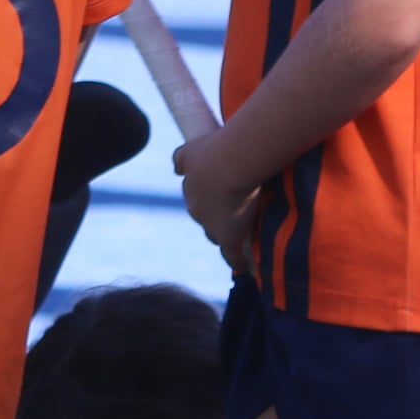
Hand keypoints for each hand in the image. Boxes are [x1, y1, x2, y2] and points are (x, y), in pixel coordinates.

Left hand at [175, 132, 256, 264]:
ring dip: (225, 235)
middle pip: (205, 218)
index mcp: (190, 188)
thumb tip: (175, 170)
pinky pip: (231, 254)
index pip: (198, 197)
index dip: (209, 198)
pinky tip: (243, 268)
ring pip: (216, 235)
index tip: (219, 196)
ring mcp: (212, 226)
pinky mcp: (229, 238)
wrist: (228, 165)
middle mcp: (197, 209)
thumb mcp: (190, 150)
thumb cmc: (214, 152)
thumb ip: (180, 159)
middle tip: (232, 214)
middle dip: (215, 217)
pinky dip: (237, 261)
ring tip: (238, 238)